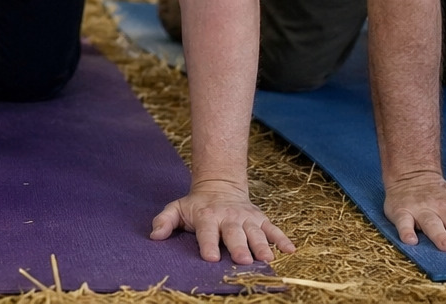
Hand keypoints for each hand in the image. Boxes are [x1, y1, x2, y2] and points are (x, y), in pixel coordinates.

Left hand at [151, 179, 294, 262]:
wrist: (220, 186)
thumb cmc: (196, 205)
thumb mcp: (177, 208)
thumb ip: (164, 221)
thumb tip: (155, 235)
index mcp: (207, 216)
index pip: (207, 232)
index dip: (208, 244)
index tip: (211, 257)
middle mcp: (228, 217)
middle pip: (234, 233)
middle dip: (239, 247)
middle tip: (243, 260)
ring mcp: (246, 218)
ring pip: (255, 232)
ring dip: (262, 246)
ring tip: (267, 259)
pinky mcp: (260, 218)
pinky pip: (273, 228)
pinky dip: (282, 239)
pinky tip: (290, 250)